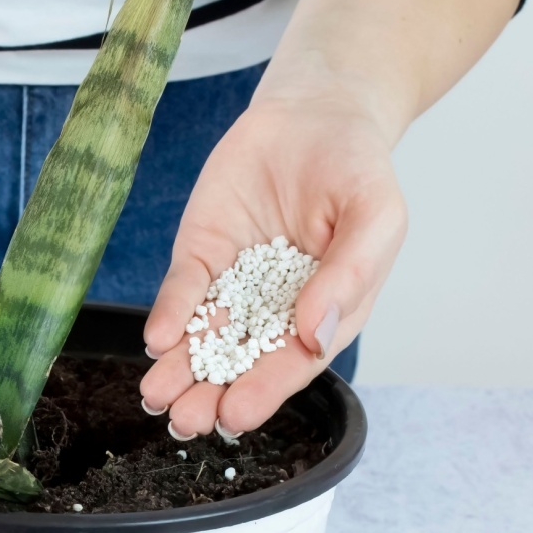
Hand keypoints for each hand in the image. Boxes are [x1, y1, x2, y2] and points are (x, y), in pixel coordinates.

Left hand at [141, 80, 407, 437]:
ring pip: (204, 339)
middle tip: (186, 421)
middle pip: (241, 363)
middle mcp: (277, 312)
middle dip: (212, 394)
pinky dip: (170, 316)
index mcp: (327, 315)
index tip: (237, 413)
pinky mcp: (201, 256)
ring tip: (157, 397)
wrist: (315, 112)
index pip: (293, 363)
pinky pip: (184, 292)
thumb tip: (313, 335)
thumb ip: (351, 274)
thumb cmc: (357, 170)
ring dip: (180, 370)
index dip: (266, 390)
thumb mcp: (376, 216)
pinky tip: (157, 339)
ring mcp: (235, 286)